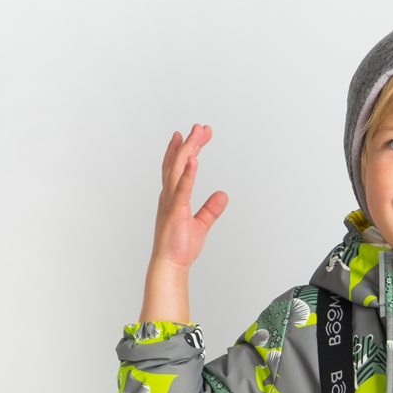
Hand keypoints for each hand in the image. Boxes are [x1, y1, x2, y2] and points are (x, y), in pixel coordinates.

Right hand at [139, 125, 227, 322]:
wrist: (171, 265)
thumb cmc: (180, 247)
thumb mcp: (201, 224)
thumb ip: (212, 209)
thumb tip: (223, 195)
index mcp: (174, 196)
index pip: (178, 166)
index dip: (184, 148)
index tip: (195, 134)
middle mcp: (169, 195)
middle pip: (177, 162)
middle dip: (189, 143)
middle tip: (200, 128)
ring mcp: (171, 202)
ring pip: (177, 169)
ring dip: (188, 150)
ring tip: (198, 134)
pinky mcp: (175, 212)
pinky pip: (182, 189)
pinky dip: (187, 174)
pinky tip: (193, 160)